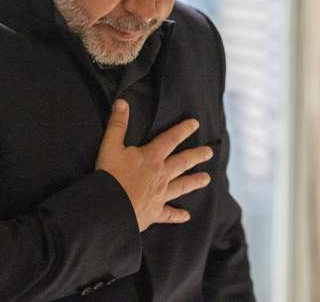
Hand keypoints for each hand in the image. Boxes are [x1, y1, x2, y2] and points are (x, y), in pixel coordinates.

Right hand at [95, 99, 213, 231]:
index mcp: (151, 158)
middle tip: (209, 152)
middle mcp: (160, 175)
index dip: (182, 130)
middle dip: (196, 156)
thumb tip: (122, 102)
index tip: (195, 123)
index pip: (170, 139)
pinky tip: (186, 216)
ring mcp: (159, 195)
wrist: (109, 208)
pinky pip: (169, 214)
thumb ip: (117, 124)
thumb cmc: (110, 177)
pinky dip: (177, 215)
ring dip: (194, 182)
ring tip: (207, 179)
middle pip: (182, 163)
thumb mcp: (110, 146)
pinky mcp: (154, 212)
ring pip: (181, 186)